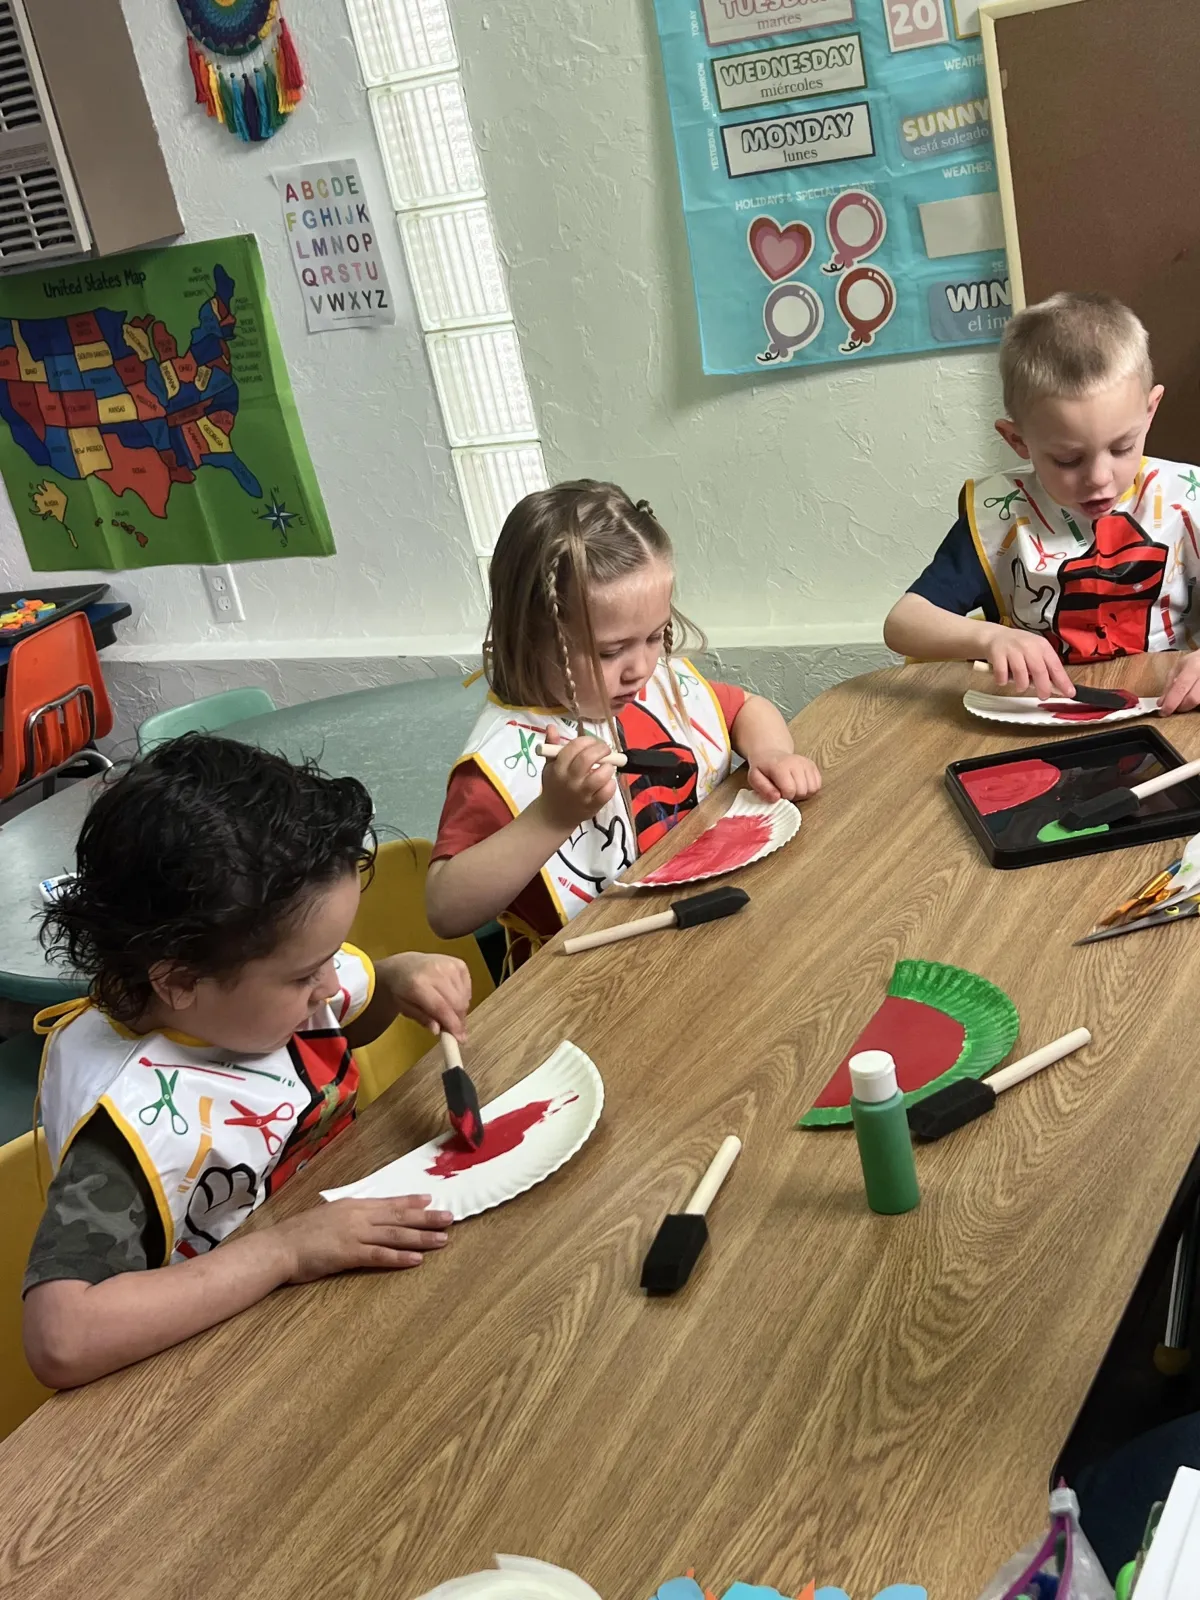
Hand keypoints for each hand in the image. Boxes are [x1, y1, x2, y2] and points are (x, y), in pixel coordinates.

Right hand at [276, 1195, 451, 1280]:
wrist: (279, 1247)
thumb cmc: (299, 1234)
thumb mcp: (327, 1217)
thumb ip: (347, 1216)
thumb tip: (362, 1217)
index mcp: (352, 1205)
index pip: (388, 1203)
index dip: (411, 1203)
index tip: (431, 1201)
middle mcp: (358, 1216)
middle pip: (399, 1217)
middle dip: (426, 1218)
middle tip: (450, 1218)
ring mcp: (355, 1234)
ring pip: (396, 1235)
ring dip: (421, 1237)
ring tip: (442, 1239)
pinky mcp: (349, 1254)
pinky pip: (380, 1256)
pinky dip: (400, 1257)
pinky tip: (417, 1259)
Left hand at [380, 952, 471, 1039]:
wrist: (404, 966)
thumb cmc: (403, 989)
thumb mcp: (405, 1008)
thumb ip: (422, 1018)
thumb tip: (438, 1030)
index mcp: (417, 983)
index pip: (441, 1007)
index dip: (453, 1025)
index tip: (460, 1039)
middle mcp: (435, 971)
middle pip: (457, 1003)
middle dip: (459, 1020)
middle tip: (455, 1030)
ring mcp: (449, 965)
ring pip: (464, 997)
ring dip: (460, 1010)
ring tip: (447, 1012)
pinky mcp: (459, 963)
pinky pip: (468, 989)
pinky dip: (463, 998)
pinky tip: (451, 997)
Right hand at [537, 734, 617, 831]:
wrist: (554, 816)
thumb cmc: (554, 787)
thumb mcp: (549, 766)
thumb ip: (552, 747)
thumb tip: (551, 726)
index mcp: (558, 767)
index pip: (575, 746)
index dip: (588, 740)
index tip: (593, 743)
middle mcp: (569, 780)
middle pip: (588, 758)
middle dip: (602, 750)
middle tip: (606, 751)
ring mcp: (582, 794)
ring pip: (600, 776)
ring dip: (608, 767)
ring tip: (607, 766)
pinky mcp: (592, 806)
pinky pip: (606, 793)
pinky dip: (611, 784)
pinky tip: (608, 782)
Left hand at [747, 751, 821, 802]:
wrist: (770, 754)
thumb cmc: (762, 768)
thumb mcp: (754, 778)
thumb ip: (763, 789)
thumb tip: (776, 798)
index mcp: (780, 766)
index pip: (790, 791)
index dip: (784, 797)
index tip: (778, 794)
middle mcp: (796, 763)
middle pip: (802, 791)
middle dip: (793, 796)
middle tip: (784, 792)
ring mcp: (806, 763)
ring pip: (812, 789)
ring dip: (803, 794)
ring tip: (792, 789)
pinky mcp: (812, 765)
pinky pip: (817, 785)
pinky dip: (810, 789)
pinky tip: (799, 785)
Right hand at [984, 627, 1074, 699]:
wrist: (995, 636)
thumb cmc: (1019, 648)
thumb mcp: (1036, 652)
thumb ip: (1045, 668)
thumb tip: (1057, 688)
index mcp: (1042, 646)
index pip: (1055, 666)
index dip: (1063, 681)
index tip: (1069, 693)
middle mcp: (1029, 646)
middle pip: (1039, 670)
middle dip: (1043, 687)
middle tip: (1043, 696)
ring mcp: (1012, 650)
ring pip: (1021, 675)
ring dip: (1021, 686)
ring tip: (1020, 686)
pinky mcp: (997, 654)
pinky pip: (1002, 675)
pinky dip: (1003, 681)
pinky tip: (1004, 679)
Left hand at [1160, 652, 1199, 714]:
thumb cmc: (1193, 663)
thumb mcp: (1178, 668)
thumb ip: (1169, 685)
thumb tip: (1161, 703)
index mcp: (1192, 668)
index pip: (1181, 688)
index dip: (1171, 703)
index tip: (1164, 712)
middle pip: (1192, 699)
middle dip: (1180, 707)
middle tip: (1172, 707)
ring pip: (1197, 702)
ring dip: (1187, 706)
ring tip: (1181, 701)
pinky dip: (1192, 703)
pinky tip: (1189, 698)